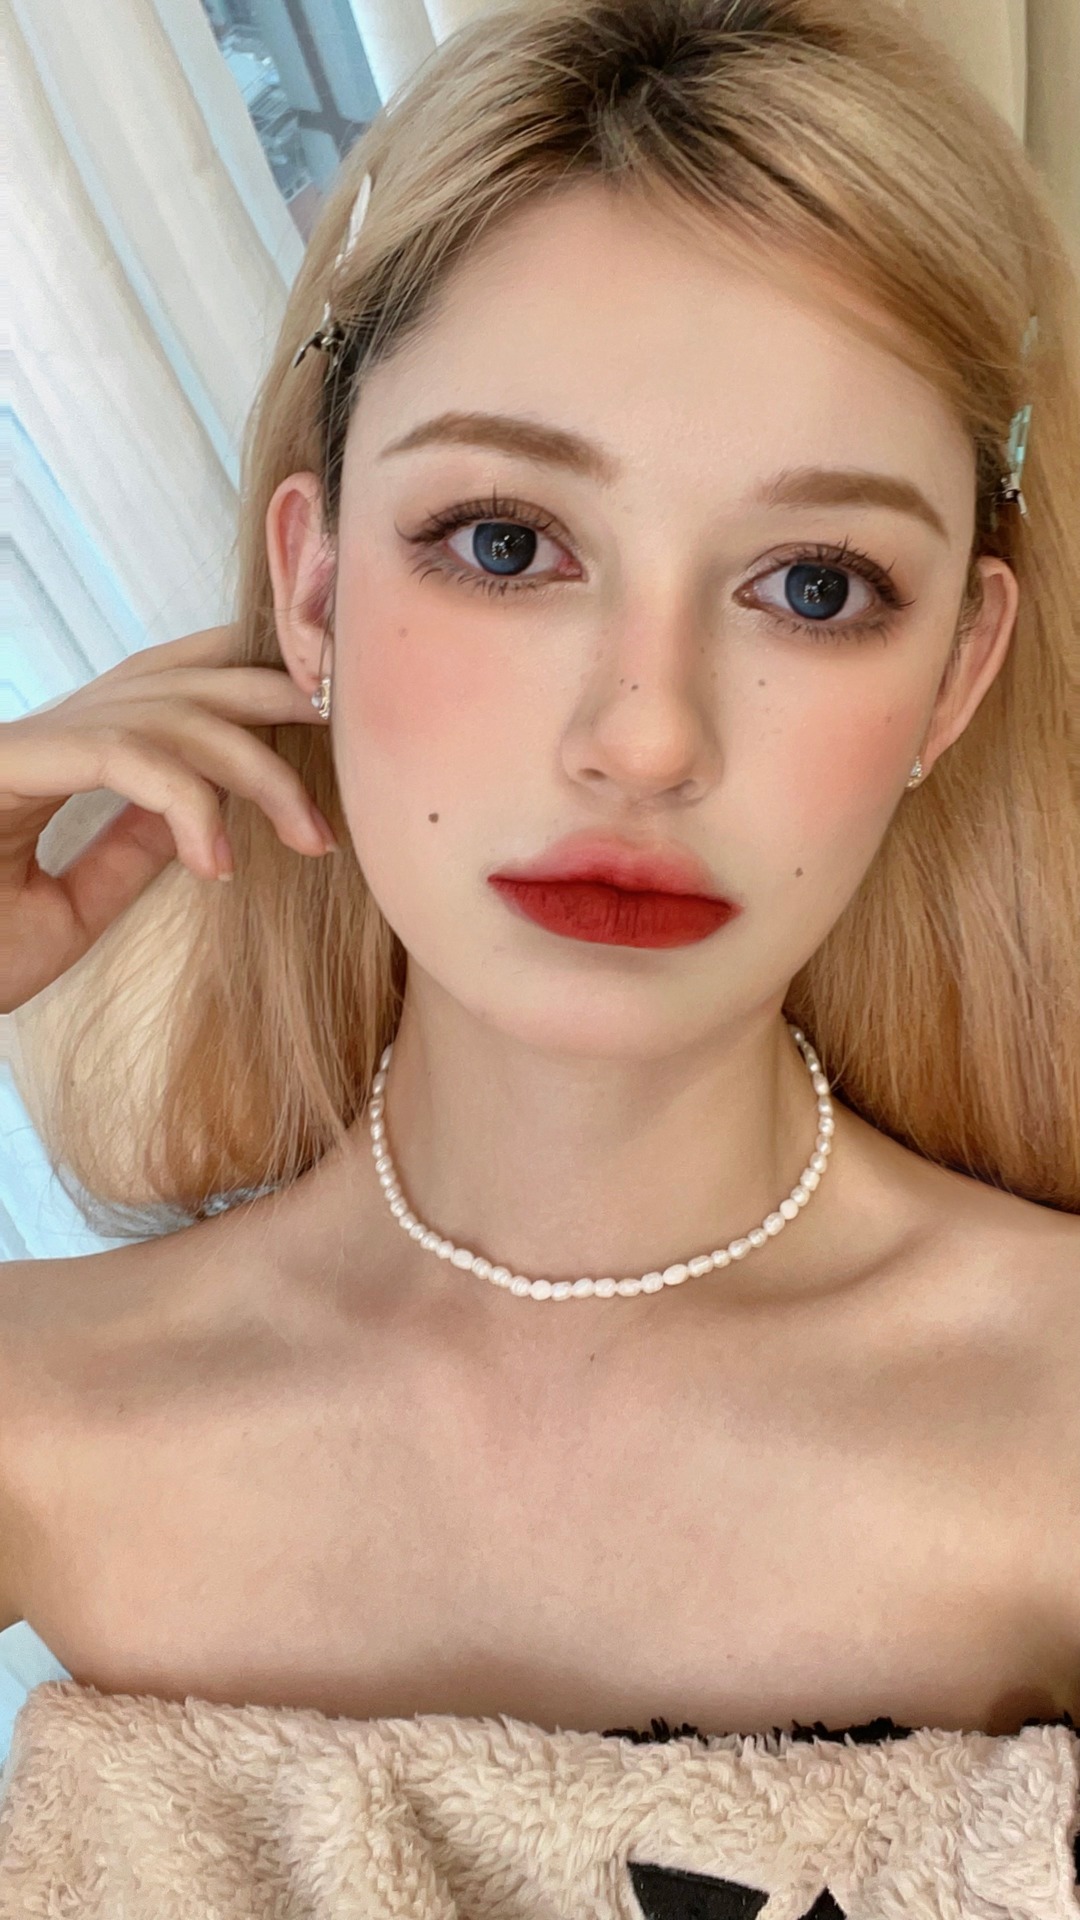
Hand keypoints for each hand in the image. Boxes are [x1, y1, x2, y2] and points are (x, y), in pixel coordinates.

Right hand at [0, 625, 335, 1011]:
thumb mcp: (69, 909)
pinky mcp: (10, 766)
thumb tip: (202, 817)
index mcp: (67, 750)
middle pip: (189, 676)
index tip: (330, 717)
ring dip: (258, 773)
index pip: (174, 682)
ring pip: (173, 713)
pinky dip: (185, 803)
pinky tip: (217, 862)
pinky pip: (124, 757)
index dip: (254, 677)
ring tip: (311, 839)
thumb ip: (128, 851)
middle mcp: (53, 729)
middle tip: (356, 745)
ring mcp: (28, 742)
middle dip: (283, 696)